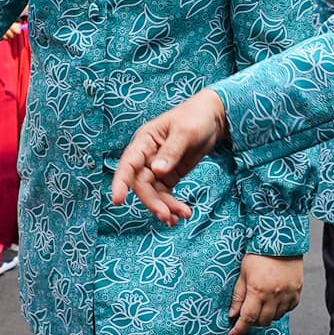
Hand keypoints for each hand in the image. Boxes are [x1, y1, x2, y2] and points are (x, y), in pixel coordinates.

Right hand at [112, 89, 229, 223]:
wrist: (215, 117)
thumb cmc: (197, 117)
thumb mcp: (185, 132)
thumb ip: (171, 151)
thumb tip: (157, 171)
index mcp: (145, 140)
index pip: (128, 164)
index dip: (121, 182)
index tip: (118, 200)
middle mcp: (147, 156)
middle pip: (142, 184)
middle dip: (153, 202)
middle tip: (167, 216)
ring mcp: (158, 167)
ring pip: (154, 192)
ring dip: (165, 206)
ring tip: (180, 217)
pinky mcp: (170, 175)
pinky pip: (166, 193)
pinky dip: (172, 205)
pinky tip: (180, 215)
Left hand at [230, 253, 302, 334]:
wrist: (281, 241)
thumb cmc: (259, 254)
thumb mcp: (243, 273)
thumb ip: (238, 296)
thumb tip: (233, 314)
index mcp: (258, 290)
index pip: (247, 318)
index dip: (239, 329)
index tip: (233, 334)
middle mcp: (274, 295)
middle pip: (262, 321)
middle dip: (253, 321)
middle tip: (248, 313)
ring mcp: (287, 294)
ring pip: (276, 317)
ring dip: (266, 315)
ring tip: (262, 303)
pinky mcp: (297, 292)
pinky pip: (288, 309)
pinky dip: (280, 309)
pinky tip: (274, 300)